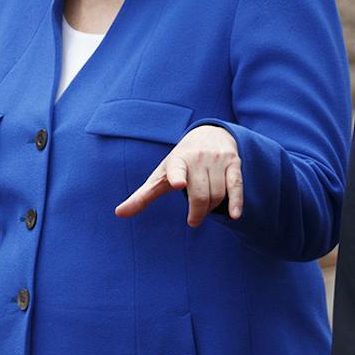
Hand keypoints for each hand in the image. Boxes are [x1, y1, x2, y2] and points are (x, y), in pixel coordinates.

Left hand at [116, 125, 241, 227]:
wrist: (209, 134)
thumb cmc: (179, 162)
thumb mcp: (160, 175)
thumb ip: (142, 196)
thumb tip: (118, 214)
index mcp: (177, 160)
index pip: (176, 168)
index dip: (176, 176)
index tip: (177, 183)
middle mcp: (197, 158)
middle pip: (200, 194)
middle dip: (197, 212)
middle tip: (192, 221)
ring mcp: (217, 160)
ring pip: (218, 193)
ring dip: (211, 208)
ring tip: (204, 210)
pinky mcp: (234, 164)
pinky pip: (236, 186)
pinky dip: (236, 202)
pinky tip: (234, 216)